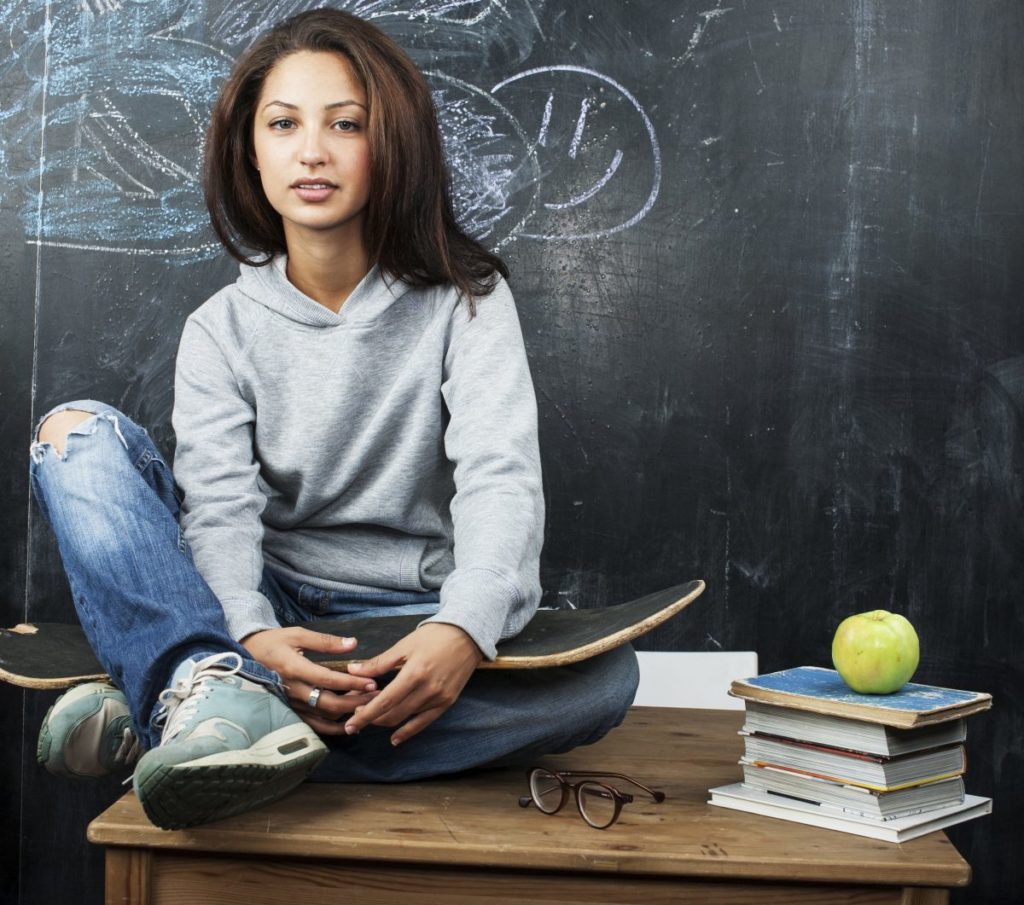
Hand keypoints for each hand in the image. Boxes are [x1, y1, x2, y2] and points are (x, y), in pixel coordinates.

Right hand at [242, 626, 379, 735]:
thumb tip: (353, 643)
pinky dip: (332, 727)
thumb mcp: (297, 635)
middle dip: (355, 701)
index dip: (351, 682)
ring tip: (367, 706)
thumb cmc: (272, 643)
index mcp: (294, 669)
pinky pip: (312, 725)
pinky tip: (348, 722)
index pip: (328, 679)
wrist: (245, 656)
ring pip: (322, 717)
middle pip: (328, 703)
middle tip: (376, 696)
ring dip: (347, 714)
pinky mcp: (289, 712)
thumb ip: (325, 641)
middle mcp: (292, 691)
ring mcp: (289, 705)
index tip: (371, 682)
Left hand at [343, 623, 483, 745]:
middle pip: (394, 714)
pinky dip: (408, 732)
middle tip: (357, 715)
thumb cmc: (434, 636)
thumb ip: (379, 662)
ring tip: (372, 718)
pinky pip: (424, 722)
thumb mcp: (404, 645)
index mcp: (415, 673)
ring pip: (406, 719)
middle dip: (372, 719)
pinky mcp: (448, 702)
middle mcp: (428, 690)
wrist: (468, 634)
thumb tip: (352, 670)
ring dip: (386, 722)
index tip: (350, 724)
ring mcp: (439, 698)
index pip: (384, 702)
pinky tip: (395, 738)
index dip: (365, 715)